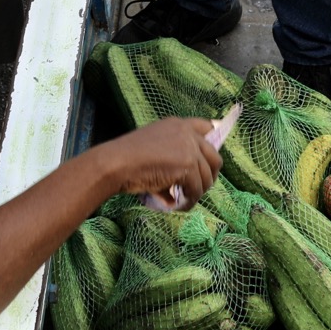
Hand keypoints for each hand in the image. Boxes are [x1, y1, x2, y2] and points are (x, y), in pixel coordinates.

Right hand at [93, 116, 222, 201]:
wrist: (116, 163)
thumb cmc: (127, 157)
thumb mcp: (154, 145)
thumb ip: (174, 153)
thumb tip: (189, 177)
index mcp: (178, 124)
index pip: (207, 128)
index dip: (212, 144)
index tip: (210, 160)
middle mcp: (187, 133)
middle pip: (214, 156)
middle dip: (209, 175)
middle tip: (198, 187)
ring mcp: (189, 149)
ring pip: (207, 177)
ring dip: (197, 191)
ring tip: (185, 199)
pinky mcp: (187, 167)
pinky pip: (196, 190)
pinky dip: (189, 201)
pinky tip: (178, 205)